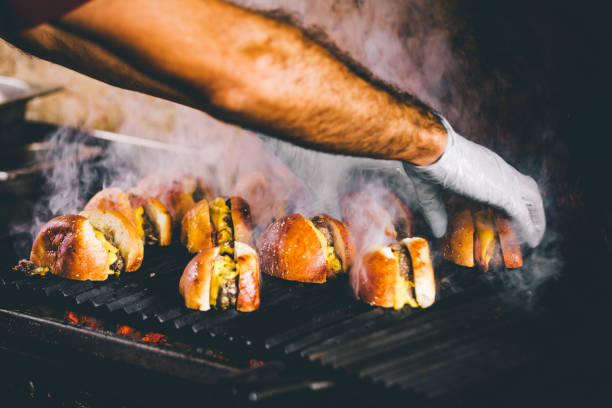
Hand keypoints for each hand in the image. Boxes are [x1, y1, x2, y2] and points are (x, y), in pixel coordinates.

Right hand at [403, 115, 545, 246]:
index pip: (505, 181)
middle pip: (526, 188)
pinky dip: (529, 228)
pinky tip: (531, 241)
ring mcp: (504, 180)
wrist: (432, 148)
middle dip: (531, 207)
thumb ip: (436, 212)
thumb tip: (438, 233)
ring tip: (534, 237)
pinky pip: (523, 215)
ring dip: (536, 218)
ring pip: (532, 200)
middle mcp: (499, 170)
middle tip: (528, 226)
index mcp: (482, 164)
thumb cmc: (426, 161)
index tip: (506, 213)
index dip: (509, 197)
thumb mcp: (430, 190)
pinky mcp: (504, 194)